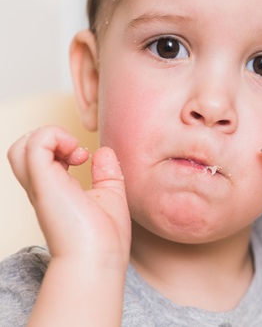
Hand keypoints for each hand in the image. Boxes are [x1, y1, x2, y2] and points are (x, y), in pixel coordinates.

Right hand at [7, 126, 130, 268]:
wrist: (100, 257)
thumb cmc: (106, 237)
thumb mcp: (109, 195)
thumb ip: (106, 173)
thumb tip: (104, 151)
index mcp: (55, 190)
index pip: (41, 159)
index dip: (60, 147)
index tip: (84, 157)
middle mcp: (43, 187)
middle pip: (23, 150)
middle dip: (50, 138)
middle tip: (77, 153)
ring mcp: (41, 184)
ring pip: (20, 146)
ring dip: (50, 136)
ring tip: (74, 152)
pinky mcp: (44, 182)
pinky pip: (35, 143)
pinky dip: (55, 136)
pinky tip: (77, 154)